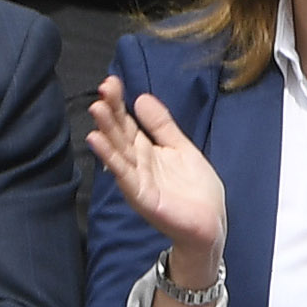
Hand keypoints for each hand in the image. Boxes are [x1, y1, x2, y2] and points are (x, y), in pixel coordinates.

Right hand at [82, 76, 225, 291]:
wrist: (210, 224)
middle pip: (120, 133)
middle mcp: (137, 162)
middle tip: (102, 89)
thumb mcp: (181, 148)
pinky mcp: (142, 196)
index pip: (127, 122)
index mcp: (146, 149)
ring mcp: (137, 179)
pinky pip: (124, 174)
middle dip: (110, 111)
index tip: (111, 82)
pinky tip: (98, 142)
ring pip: (118, 150)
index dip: (119, 103)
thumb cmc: (196, 190)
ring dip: (105, 130)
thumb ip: (162, 126)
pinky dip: (111, 158)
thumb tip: (141, 97)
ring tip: (96, 109)